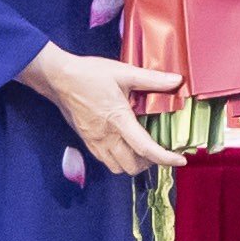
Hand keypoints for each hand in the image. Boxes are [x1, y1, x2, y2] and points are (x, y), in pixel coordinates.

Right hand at [22, 45, 188, 173]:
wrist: (58, 78)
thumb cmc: (90, 74)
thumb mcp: (124, 72)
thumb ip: (152, 79)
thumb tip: (177, 80)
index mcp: (119, 120)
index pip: (146, 148)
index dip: (165, 158)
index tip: (180, 160)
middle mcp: (106, 136)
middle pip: (132, 166)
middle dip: (150, 163)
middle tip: (160, 149)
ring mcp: (95, 141)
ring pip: (117, 168)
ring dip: (133, 164)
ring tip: (142, 149)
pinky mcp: (87, 141)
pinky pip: (105, 161)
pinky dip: (118, 160)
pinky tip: (124, 144)